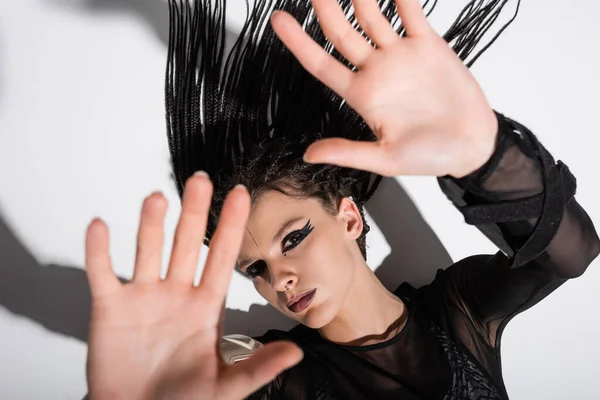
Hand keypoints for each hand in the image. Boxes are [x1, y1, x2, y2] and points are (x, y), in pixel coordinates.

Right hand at [85, 174, 301, 399]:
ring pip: (148, 250)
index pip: (222, 257)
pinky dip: (100, 251)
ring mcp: (143, 298)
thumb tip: (296, 353)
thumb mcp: (225, 387)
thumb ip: (258, 367)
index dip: (232, 225)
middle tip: (200, 180)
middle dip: (194, 212)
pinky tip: (101, 227)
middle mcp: (176, 294)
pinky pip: (104, 273)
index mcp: (205, 307)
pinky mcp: (110, 308)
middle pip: (187, 244)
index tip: (242, 194)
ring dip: (151, 224)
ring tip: (158, 198)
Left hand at [271, 0, 497, 177]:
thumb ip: (348, 151)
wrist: (471, 145)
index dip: (298, 42)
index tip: (277, 19)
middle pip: (342, 31)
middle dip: (325, 6)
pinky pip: (411, 12)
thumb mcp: (386, 159)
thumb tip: (308, 155)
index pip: (321, 63)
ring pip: (372, 15)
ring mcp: (400, 55)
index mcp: (362, 95)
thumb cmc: (430, 156)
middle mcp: (376, 70)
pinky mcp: (428, 44)